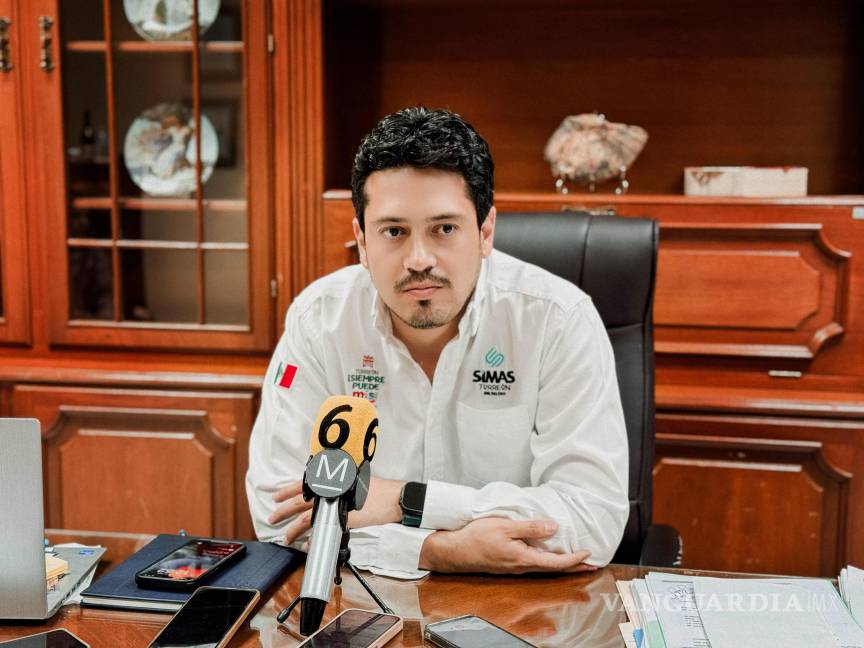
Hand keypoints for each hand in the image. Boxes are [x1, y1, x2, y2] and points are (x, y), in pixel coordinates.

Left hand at [271, 477, 404, 544]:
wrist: (393, 497)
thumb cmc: (377, 489)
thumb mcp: (354, 481)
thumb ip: (337, 486)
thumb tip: (325, 492)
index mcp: (330, 481)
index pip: (302, 484)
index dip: (287, 491)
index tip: (275, 496)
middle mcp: (329, 493)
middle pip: (299, 503)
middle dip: (283, 511)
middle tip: (271, 518)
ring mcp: (334, 508)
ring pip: (306, 519)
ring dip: (294, 529)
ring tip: (286, 538)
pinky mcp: (342, 521)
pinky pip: (321, 532)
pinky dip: (313, 540)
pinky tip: (307, 546)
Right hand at [418, 517, 594, 573]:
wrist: (454, 551)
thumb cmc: (477, 538)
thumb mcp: (505, 527)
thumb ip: (530, 528)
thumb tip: (553, 527)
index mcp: (524, 559)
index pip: (556, 563)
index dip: (575, 559)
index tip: (589, 554)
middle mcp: (521, 567)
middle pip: (554, 569)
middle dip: (574, 566)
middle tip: (591, 563)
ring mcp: (514, 568)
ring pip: (544, 568)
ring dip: (562, 564)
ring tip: (575, 559)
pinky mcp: (508, 564)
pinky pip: (534, 565)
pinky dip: (547, 562)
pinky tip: (548, 555)